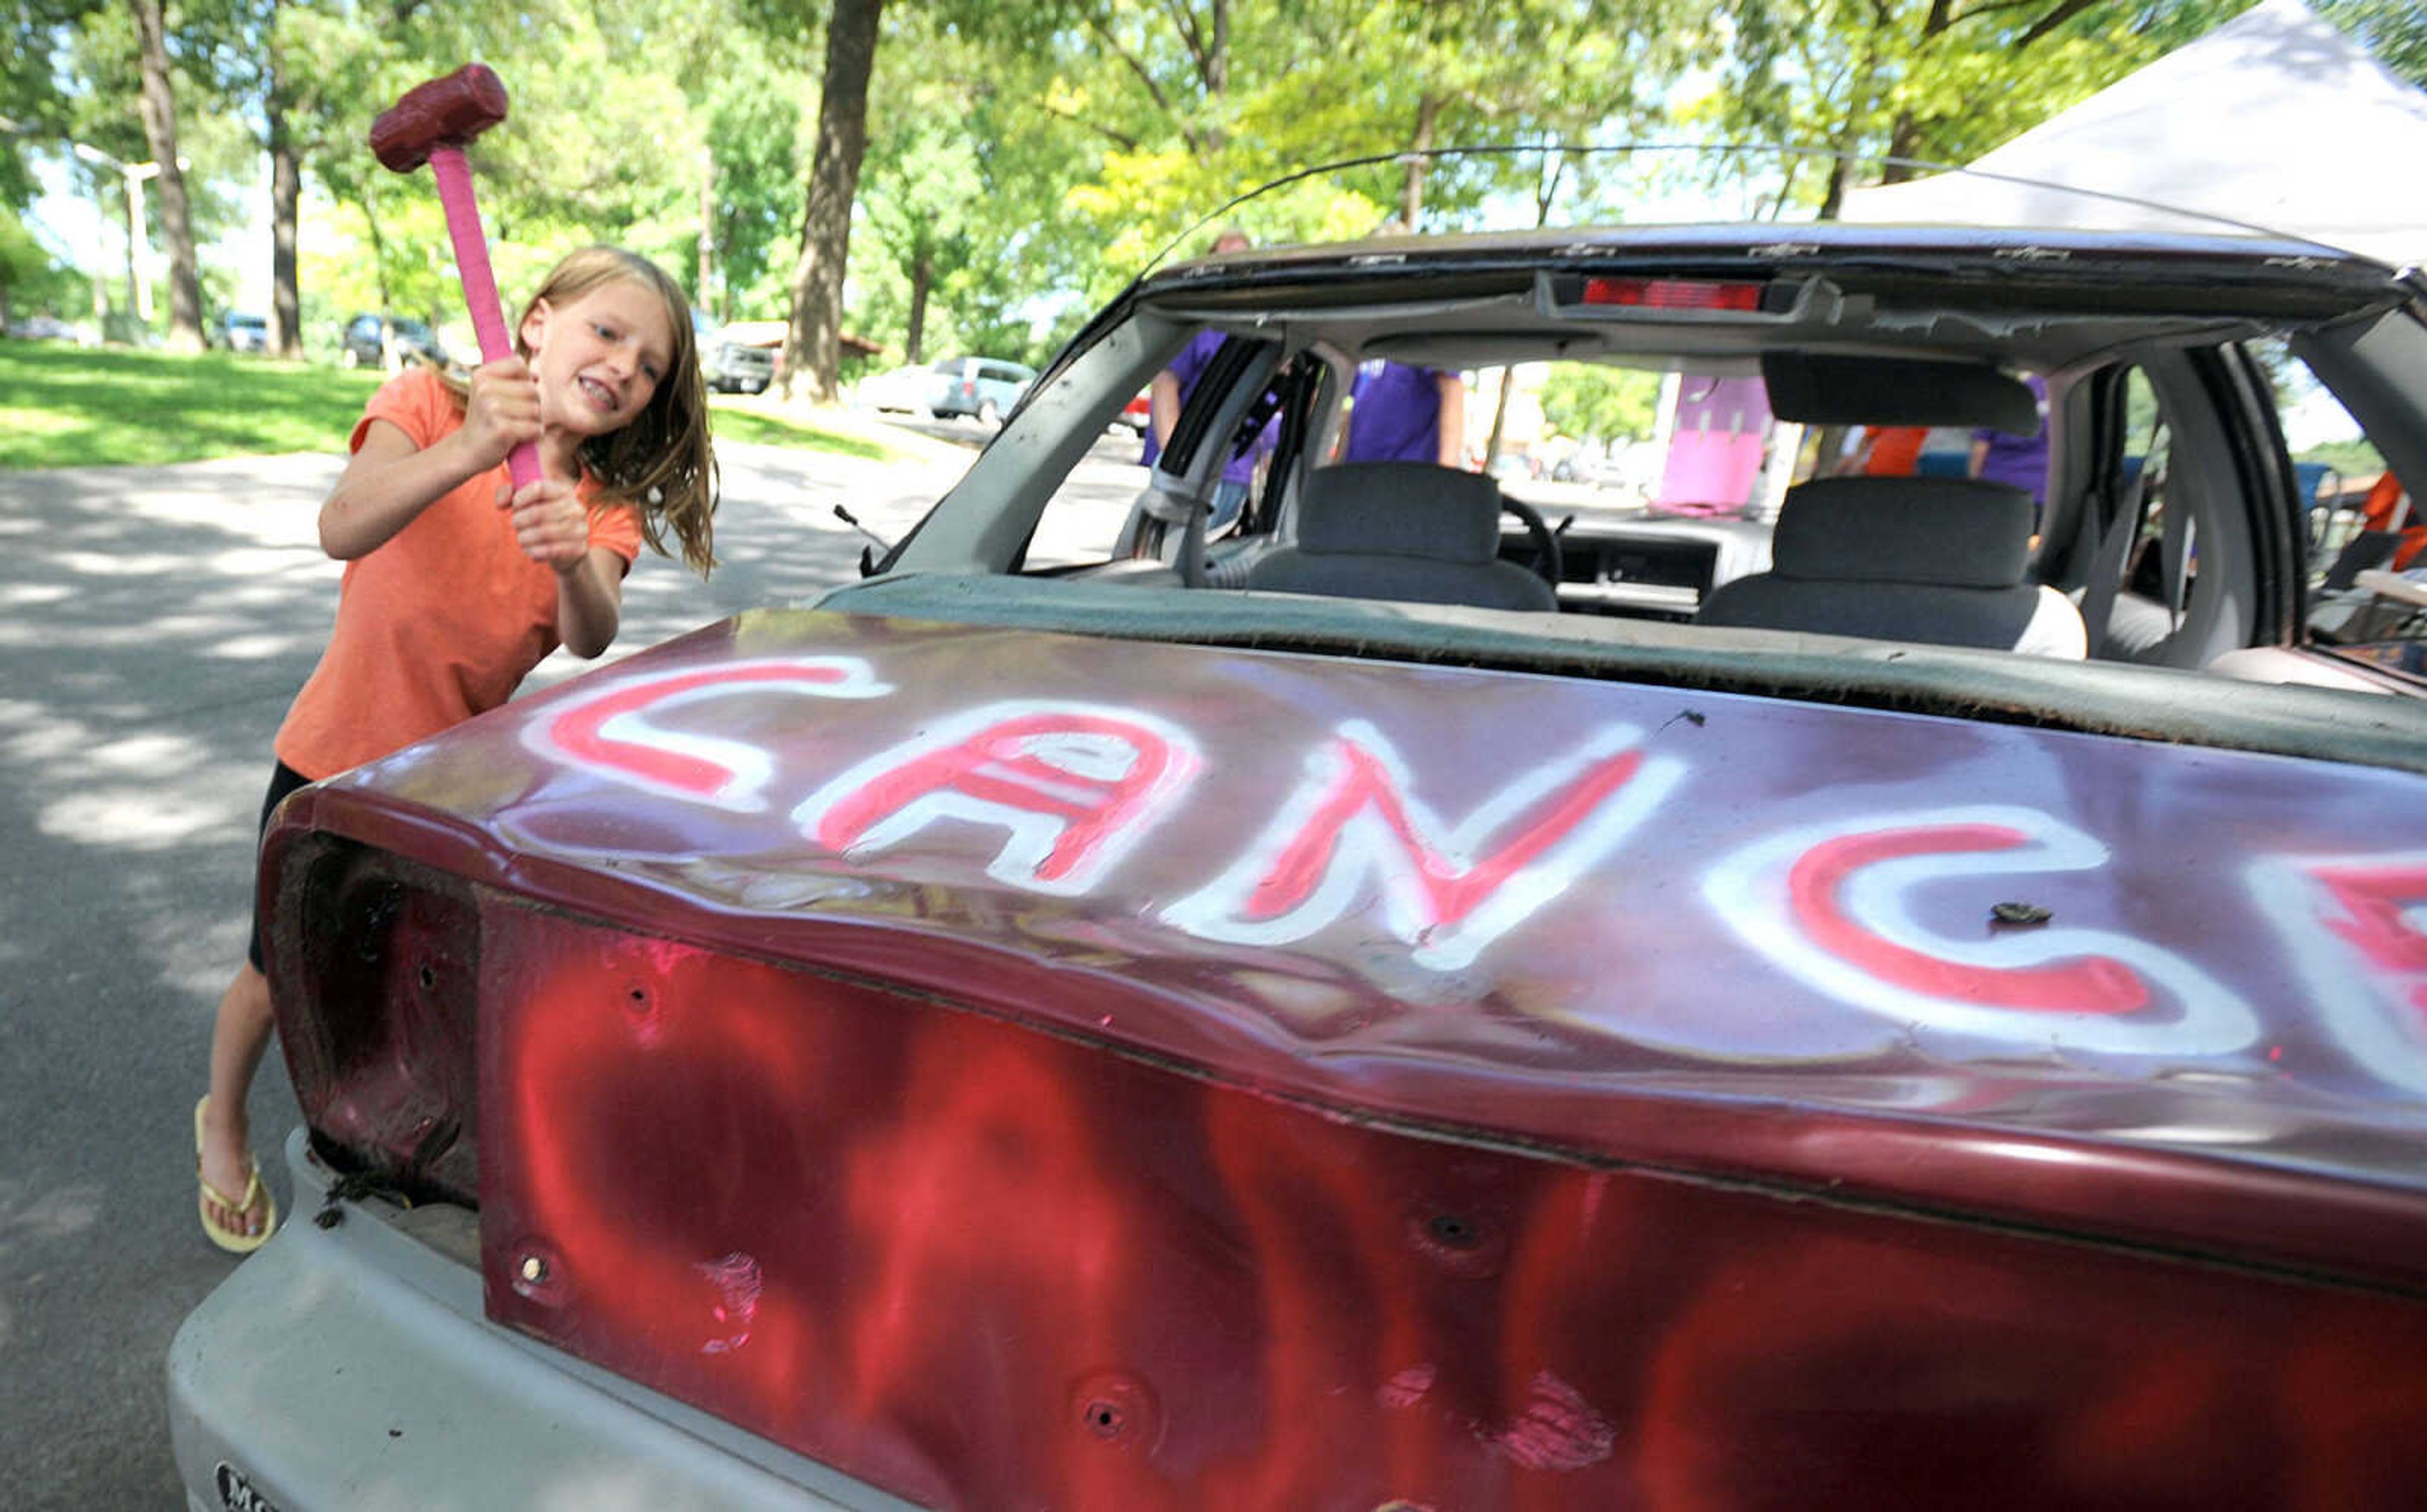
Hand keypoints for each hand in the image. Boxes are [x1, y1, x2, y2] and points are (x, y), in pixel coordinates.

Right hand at [462, 357, 539, 472]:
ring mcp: (492, 408)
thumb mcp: (490, 392)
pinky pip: (535, 428)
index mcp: (481, 375)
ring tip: (516, 426)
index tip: (514, 395)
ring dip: (533, 421)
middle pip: (531, 389)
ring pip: (536, 409)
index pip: (519, 364)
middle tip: (515, 417)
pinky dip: (533, 435)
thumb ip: (511, 378)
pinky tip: (518, 438)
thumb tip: (536, 375)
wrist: (467, 450)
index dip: (525, 380)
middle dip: (532, 404)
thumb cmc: (487, 420)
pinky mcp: (502, 429)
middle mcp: (484, 389)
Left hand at [499, 476, 590, 570]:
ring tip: (522, 538)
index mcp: (564, 491)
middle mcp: (576, 508)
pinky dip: (534, 551)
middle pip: (538, 513)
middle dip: (520, 521)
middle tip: (515, 525)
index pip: (539, 488)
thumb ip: (509, 494)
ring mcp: (580, 529)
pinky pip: (551, 550)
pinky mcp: (579, 548)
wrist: (567, 551)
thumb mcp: (526, 503)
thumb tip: (501, 504)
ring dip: (525, 537)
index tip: (515, 506)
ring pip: (544, 533)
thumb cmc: (541, 521)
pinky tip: (530, 550)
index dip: (521, 497)